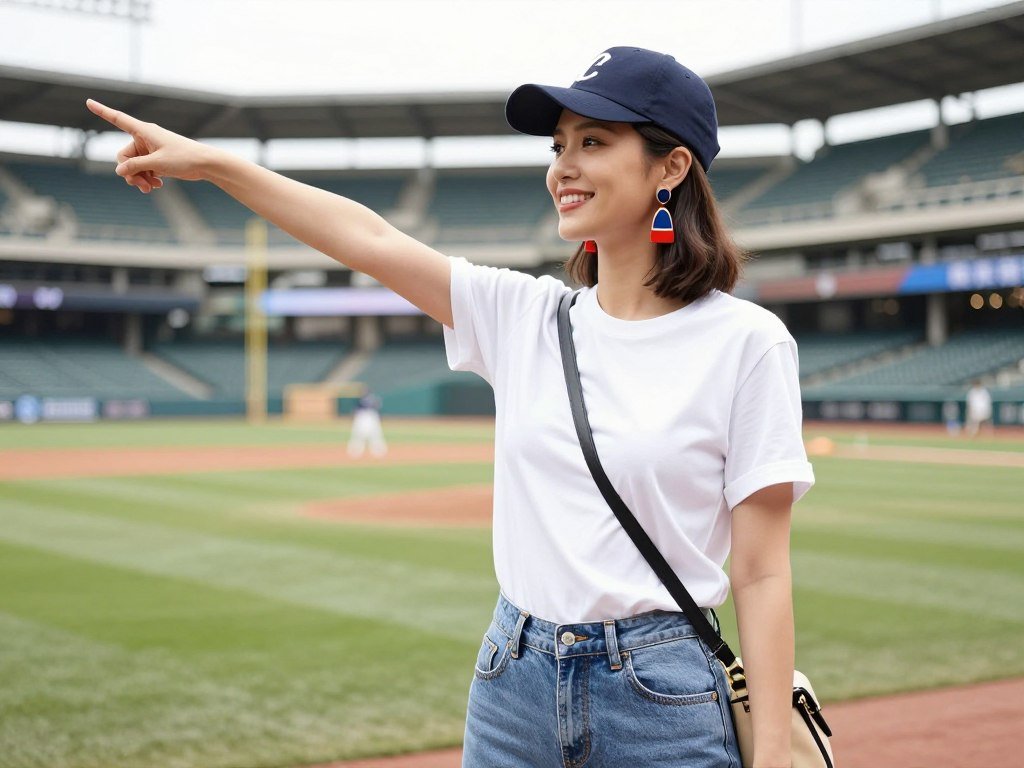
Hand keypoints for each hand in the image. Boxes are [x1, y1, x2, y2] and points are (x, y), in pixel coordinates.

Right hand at [85, 99, 213, 192]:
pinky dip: (147, 178)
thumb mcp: (157, 163)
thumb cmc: (184, 158)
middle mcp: (144, 138)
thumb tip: (119, 171)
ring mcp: (150, 150)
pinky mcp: (156, 160)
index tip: (88, 101)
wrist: (205, 164)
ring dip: (138, 178)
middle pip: (124, 156)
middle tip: (139, 185)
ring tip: (149, 188)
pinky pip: (143, 170)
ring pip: (134, 166)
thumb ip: (136, 166)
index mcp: (143, 131)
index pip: (118, 119)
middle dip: (129, 172)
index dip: (102, 111)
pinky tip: (156, 186)